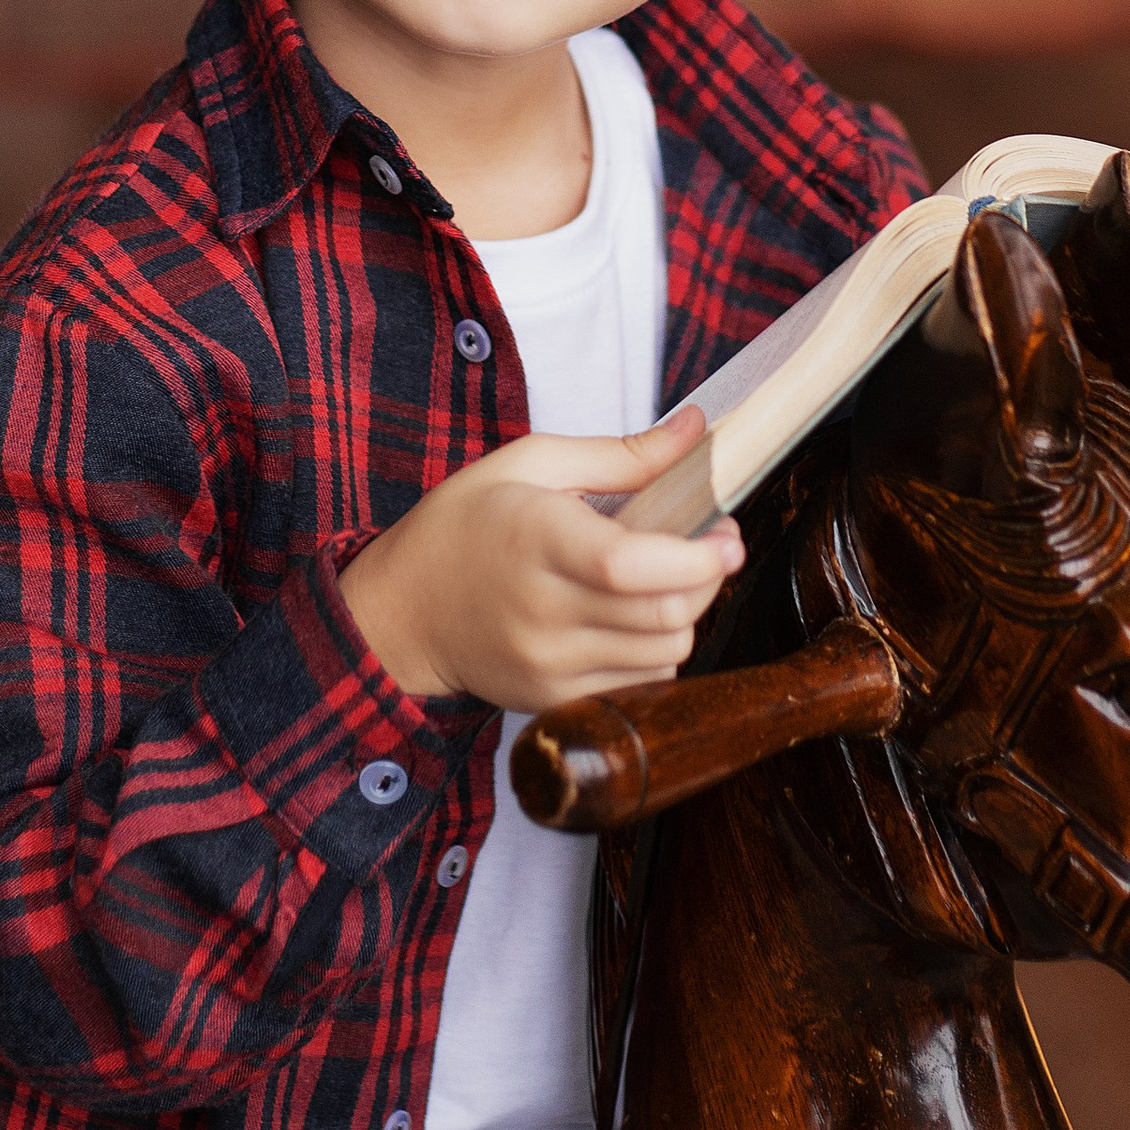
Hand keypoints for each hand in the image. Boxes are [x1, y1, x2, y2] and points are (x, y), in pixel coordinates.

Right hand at [339, 408, 741, 710]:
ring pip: (666, 655)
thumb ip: (622, 454)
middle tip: (712, 546)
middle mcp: (542, 612)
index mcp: (535, 539)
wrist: (403, 612)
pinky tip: (635, 618)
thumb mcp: (530, 463)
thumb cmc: (465, 525)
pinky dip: (657, 651)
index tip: (725, 534)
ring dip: (686, 614)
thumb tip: (698, 430)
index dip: (695, 557)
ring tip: (668, 580)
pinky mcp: (555, 700)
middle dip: (708, 579)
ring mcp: (549, 665)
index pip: (629, 566)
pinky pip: (642, 685)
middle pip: (665, 615)